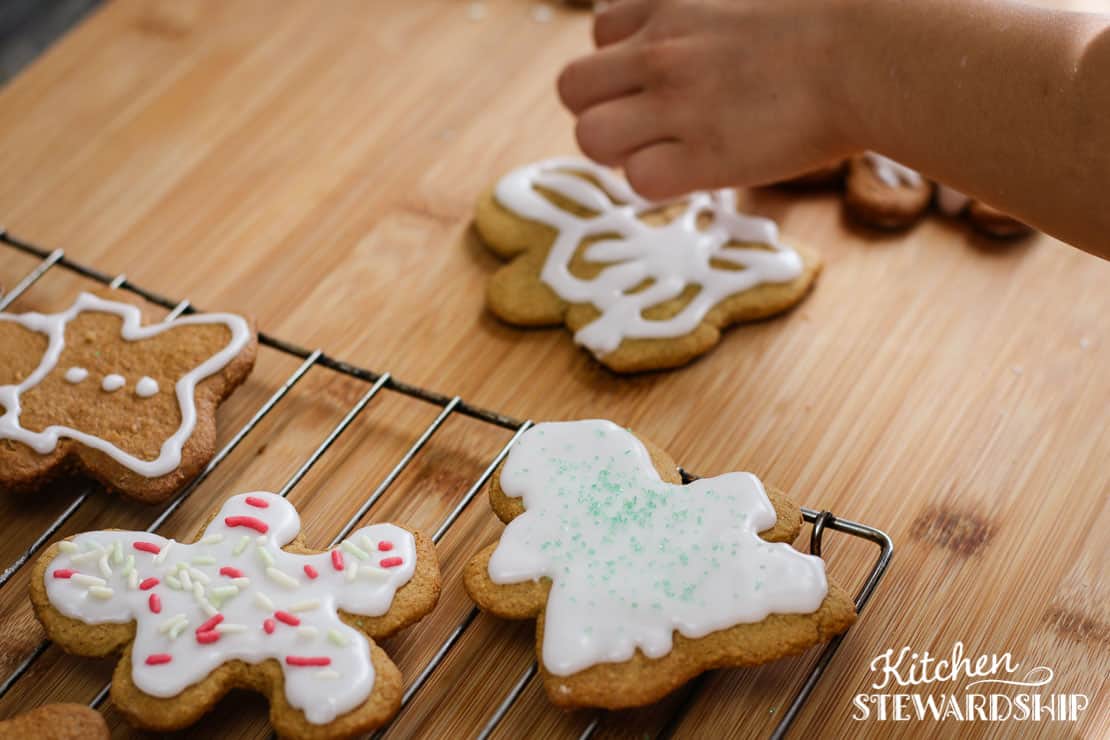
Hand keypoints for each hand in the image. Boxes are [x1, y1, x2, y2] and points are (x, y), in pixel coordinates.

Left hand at [558, 0, 861, 198]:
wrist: (872, 55)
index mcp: (670, 4)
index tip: (657, 82)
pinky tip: (697, 173)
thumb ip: (707, 10)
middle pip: (572, 89)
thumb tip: (702, 41)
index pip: (599, 34)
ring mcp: (676, 104)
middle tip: (647, 127)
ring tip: (668, 153)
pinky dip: (661, 183)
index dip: (620, 66)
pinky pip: (637, 182)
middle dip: (601, 111)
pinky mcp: (701, 157)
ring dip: (621, 153)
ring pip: (591, 138)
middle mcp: (660, 50)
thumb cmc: (831, 20)